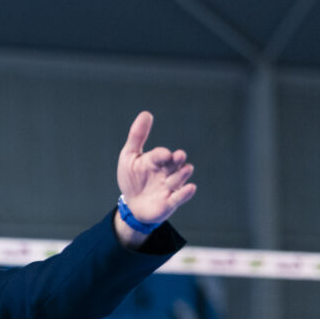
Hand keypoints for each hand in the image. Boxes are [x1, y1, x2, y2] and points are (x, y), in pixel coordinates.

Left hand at [116, 111, 195, 225]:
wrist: (132, 205)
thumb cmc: (132, 178)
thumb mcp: (129, 157)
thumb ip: (137, 136)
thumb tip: (146, 113)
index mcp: (157, 160)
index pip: (162, 154)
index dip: (162, 154)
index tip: (163, 154)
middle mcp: (167, 171)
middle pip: (177, 163)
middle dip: (177, 160)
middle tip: (177, 157)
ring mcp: (170, 186)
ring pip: (180, 178)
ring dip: (179, 177)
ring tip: (171, 180)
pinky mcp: (171, 202)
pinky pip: (181, 197)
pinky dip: (185, 193)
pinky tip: (190, 187)